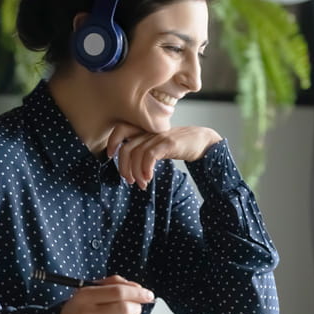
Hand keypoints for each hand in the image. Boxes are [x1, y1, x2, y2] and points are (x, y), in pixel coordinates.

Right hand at [60, 275, 154, 313]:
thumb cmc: (83, 308)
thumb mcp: (92, 290)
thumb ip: (116, 284)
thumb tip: (139, 290)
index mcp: (83, 296)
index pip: (118, 292)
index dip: (137, 293)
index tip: (148, 295)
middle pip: (125, 309)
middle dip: (136, 307)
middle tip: (135, 307)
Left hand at [107, 122, 221, 189]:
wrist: (202, 141)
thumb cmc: (179, 145)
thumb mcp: (158, 145)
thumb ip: (145, 150)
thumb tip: (130, 167)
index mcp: (145, 130)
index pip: (121, 129)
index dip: (112, 142)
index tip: (111, 157)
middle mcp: (150, 132)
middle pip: (126, 148)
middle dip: (124, 168)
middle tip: (129, 180)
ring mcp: (159, 137)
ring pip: (137, 154)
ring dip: (136, 173)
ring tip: (142, 184)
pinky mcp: (168, 143)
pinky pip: (149, 156)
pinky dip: (146, 169)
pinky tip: (149, 177)